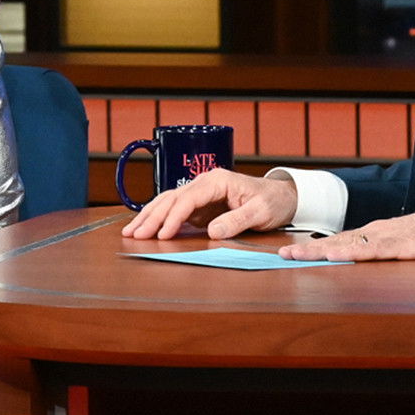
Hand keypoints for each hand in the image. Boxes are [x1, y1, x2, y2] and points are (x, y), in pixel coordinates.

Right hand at [121, 170, 300, 240]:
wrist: (283, 196)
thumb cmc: (273, 202)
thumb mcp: (261, 212)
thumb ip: (237, 220)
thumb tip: (212, 231)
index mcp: (218, 181)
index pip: (188, 198)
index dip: (173, 217)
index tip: (163, 234)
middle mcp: (205, 183)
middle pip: (172, 198)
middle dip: (151, 217)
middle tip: (134, 234)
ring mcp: (201, 193)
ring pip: (168, 202)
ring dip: (149, 216)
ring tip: (131, 231)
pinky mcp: (200, 205)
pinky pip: (175, 210)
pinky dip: (158, 219)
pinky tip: (145, 227)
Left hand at [279, 200, 414, 260]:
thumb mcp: (401, 246)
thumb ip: (380, 253)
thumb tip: (356, 262)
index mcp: (375, 235)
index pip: (337, 242)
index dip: (311, 248)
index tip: (288, 254)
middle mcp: (377, 234)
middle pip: (337, 242)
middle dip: (308, 249)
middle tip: (281, 255)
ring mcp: (391, 239)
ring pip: (350, 245)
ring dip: (322, 250)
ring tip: (299, 256)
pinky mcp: (406, 248)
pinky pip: (376, 251)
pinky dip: (354, 254)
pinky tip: (338, 255)